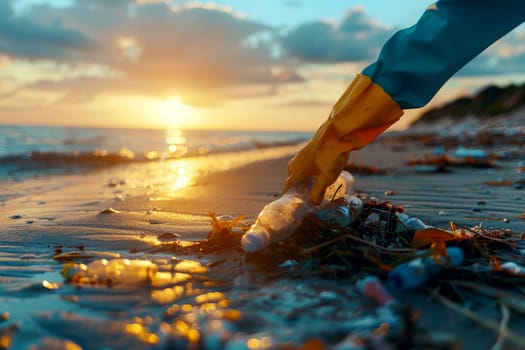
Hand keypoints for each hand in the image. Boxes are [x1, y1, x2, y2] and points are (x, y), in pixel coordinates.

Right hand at [282, 74, 402, 203]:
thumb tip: (313, 203)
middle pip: (291, 179)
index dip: (288, 196)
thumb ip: (318, 191)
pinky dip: (305, 171)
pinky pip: (303, 164)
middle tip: (299, 200)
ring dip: (299, 180)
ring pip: (297, 171)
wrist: (337, 132)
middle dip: (294, 189)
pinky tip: (314, 173)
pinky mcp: (310, 151)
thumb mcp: (326, 176)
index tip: (288, 205)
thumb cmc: (331, 154)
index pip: (288, 187)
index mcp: (297, 171)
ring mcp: (302, 155)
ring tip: (306, 188)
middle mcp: (296, 163)